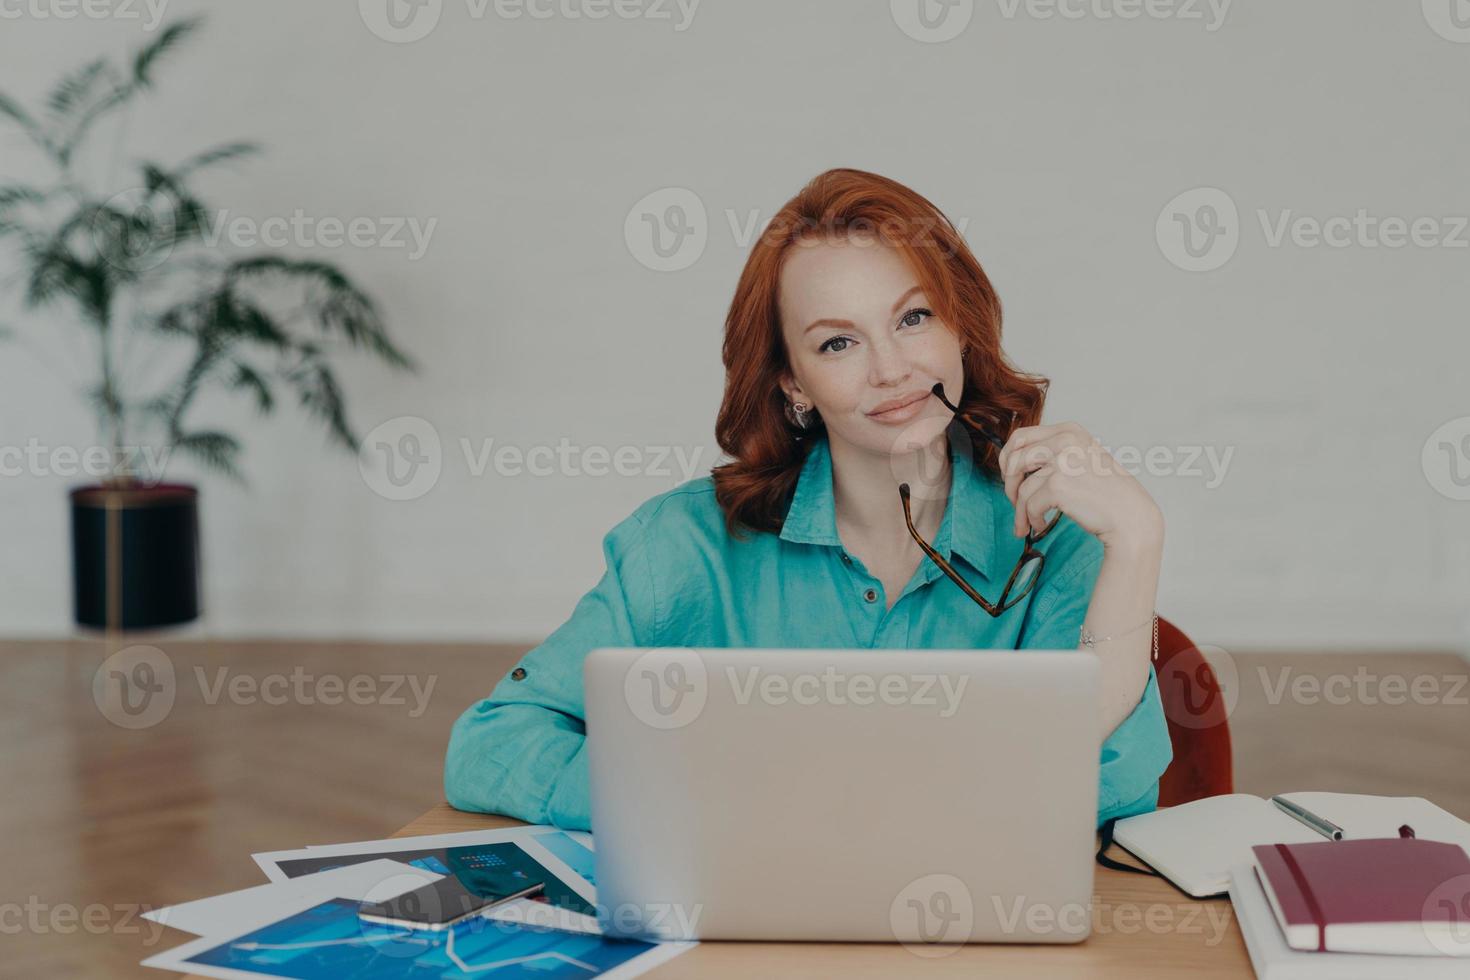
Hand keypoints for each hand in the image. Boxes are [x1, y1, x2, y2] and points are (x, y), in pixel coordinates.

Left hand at [997, 422, 1162, 552]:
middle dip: (1009, 485)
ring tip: (1027, 523)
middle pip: (1014, 460)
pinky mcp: (1058, 486)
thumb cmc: (1107, 493)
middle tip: (1014, 503)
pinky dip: (1031, 519)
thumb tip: (1013, 462)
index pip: (1020, 437)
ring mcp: (1062, 462)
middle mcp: (1065, 441)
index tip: (1007, 476)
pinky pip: (1029, 505)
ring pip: (1021, 489)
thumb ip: (1053, 454)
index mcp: (1069, 431)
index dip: (1007, 459)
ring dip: (1020, 511)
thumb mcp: (1082, 458)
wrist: (1131, 517)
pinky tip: (1041, 525)